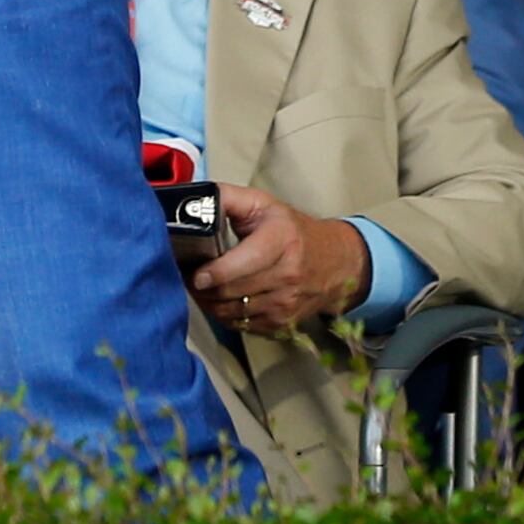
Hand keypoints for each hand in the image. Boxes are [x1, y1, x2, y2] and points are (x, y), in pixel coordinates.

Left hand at [188, 183, 370, 335]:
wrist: (336, 262)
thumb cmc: (291, 229)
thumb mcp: (262, 203)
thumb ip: (226, 198)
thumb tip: (190, 203)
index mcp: (282, 240)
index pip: (246, 262)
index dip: (217, 271)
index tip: (195, 274)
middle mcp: (288, 275)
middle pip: (234, 291)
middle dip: (203, 287)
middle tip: (187, 277)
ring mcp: (286, 302)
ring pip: (233, 312)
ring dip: (209, 302)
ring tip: (199, 287)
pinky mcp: (283, 322)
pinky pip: (242, 325)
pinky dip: (223, 315)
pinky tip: (218, 300)